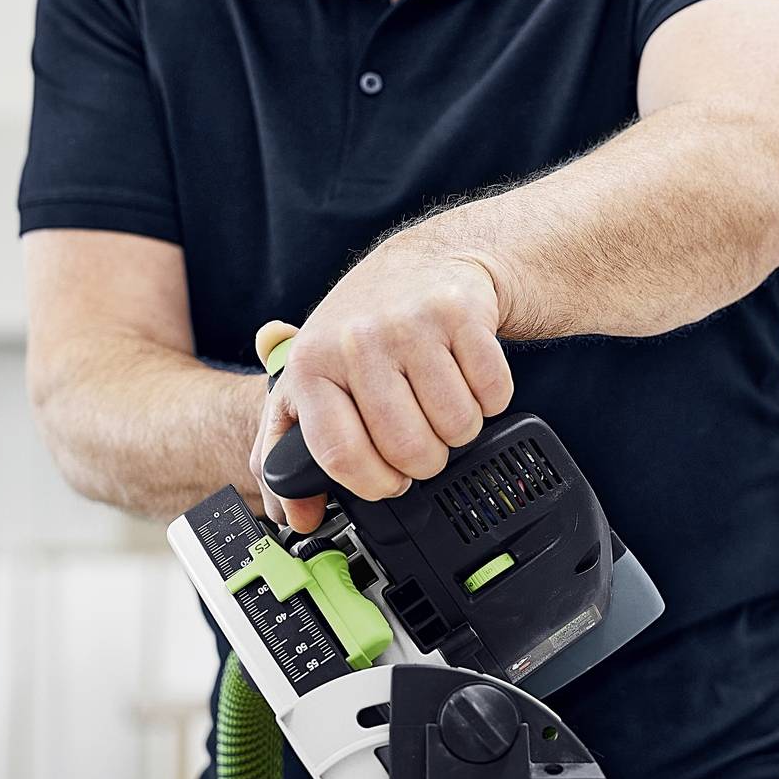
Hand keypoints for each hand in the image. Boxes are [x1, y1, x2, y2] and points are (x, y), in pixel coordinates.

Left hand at [246, 235, 515, 533]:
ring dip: (458, 432)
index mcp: (312, 365)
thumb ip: (286, 451)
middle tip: (419, 441)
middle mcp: (357, 341)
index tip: (386, 481)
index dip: (372, 484)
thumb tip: (299, 516)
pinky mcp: (461, 315)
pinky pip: (492, 395)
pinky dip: (489, 400)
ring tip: (441, 406)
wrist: (424, 263)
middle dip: (423, 462)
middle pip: (407, 449)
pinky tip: (467, 379)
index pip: (341, 454)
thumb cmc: (362, 328)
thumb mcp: (308, 379)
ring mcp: (410, 325)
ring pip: (456, 427)